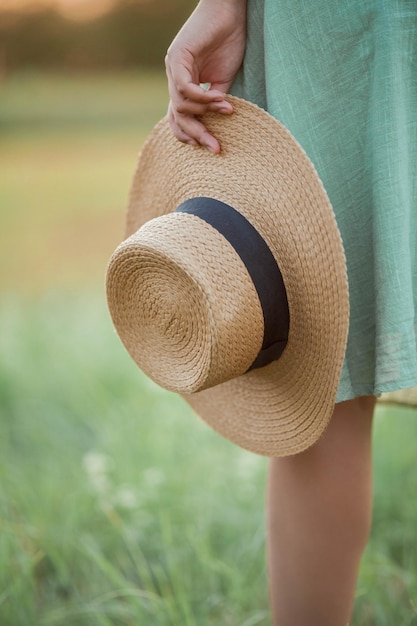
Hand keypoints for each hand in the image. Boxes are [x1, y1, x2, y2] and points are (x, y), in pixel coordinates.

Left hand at [165, 0, 246, 153]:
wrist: (230, 11)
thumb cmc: (229, 41)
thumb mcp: (223, 80)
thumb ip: (214, 102)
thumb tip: (214, 125)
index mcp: (184, 84)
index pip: (178, 118)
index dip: (190, 135)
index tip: (210, 147)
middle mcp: (174, 78)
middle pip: (177, 117)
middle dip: (197, 135)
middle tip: (216, 148)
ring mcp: (173, 67)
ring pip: (181, 106)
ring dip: (204, 113)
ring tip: (226, 110)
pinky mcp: (177, 58)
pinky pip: (185, 88)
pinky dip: (203, 98)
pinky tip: (219, 99)